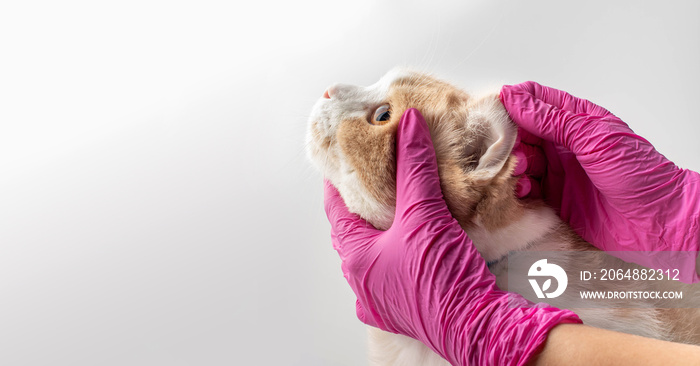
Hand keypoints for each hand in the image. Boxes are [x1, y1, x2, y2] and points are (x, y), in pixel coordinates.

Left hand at [324, 108, 580, 365]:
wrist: (479, 327)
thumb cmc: (442, 279)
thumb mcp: (425, 214)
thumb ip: (414, 166)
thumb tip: (408, 123)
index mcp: (356, 258)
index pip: (336, 208)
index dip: (341, 179)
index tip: (347, 156)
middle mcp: (363, 281)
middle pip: (357, 229)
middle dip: (366, 201)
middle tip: (377, 171)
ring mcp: (383, 297)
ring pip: (378, 250)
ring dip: (387, 226)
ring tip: (400, 197)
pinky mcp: (407, 307)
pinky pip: (397, 268)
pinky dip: (404, 249)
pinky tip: (418, 236)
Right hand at [500, 81, 699, 281]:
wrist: (657, 223)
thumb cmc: (639, 175)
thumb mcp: (593, 138)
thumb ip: (552, 119)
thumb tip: (516, 98)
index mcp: (577, 120)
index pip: (536, 100)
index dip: (513, 101)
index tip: (494, 108)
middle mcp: (564, 144)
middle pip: (522, 132)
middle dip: (508, 138)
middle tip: (503, 147)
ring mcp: (558, 171)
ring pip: (520, 160)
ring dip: (512, 164)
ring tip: (518, 170)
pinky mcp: (553, 198)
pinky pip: (524, 188)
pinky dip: (516, 187)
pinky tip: (520, 189)